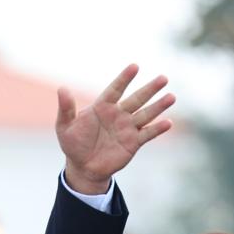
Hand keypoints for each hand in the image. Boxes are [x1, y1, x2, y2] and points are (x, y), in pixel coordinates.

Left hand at [57, 64, 175, 191]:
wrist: (83, 167)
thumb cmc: (73, 144)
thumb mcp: (65, 127)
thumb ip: (66, 108)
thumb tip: (62, 89)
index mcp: (102, 107)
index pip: (115, 89)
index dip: (124, 79)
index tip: (135, 66)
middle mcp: (118, 114)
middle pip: (136, 99)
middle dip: (150, 89)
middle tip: (164, 78)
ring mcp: (127, 128)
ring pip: (145, 114)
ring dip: (159, 106)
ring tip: (171, 97)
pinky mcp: (134, 143)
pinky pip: (147, 134)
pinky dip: (157, 129)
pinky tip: (168, 123)